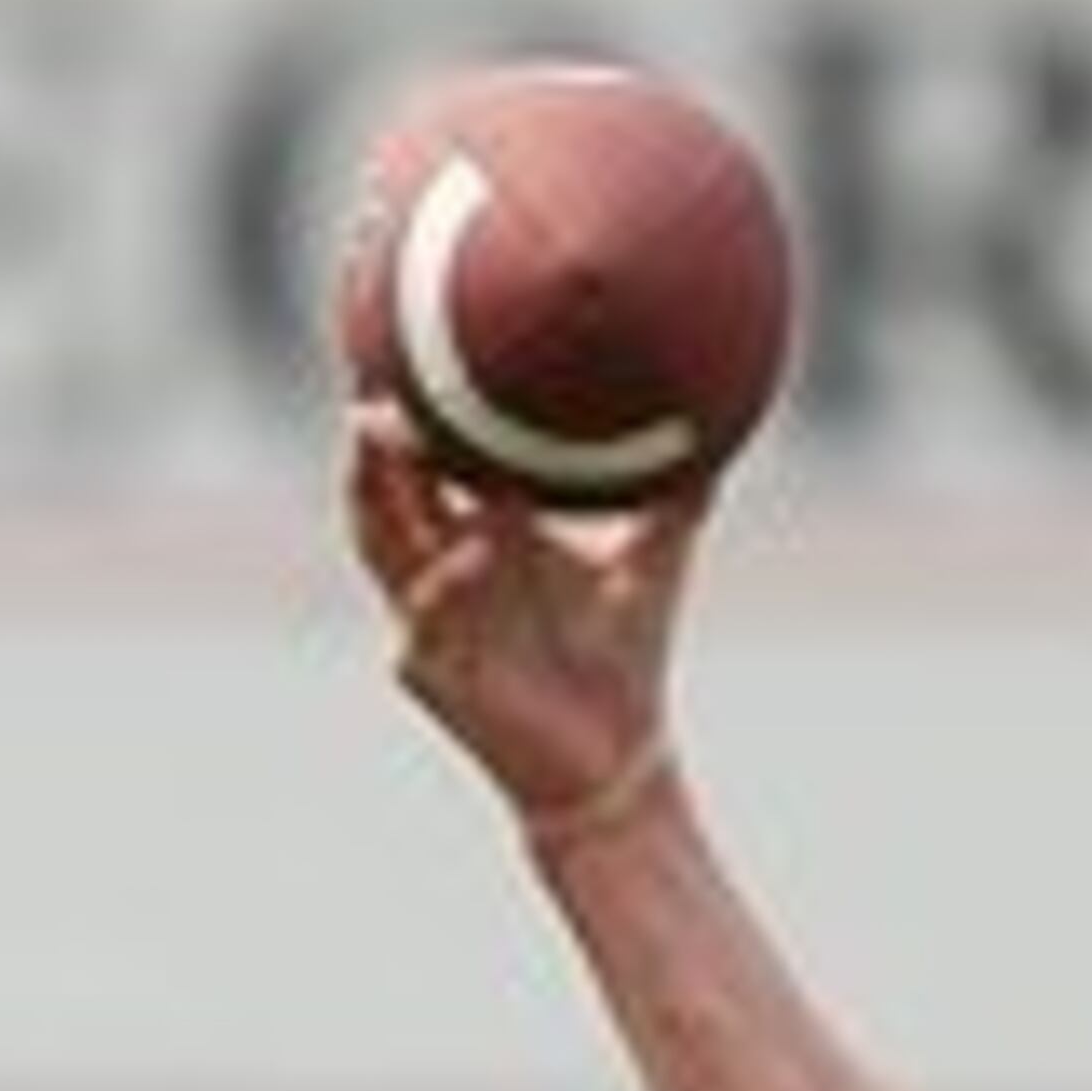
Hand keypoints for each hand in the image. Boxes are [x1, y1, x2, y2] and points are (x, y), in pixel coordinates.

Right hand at [344, 400, 702, 846]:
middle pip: (381, 484)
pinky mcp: (430, 671)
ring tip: (379, 434)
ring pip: (376, 540)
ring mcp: (427, 616)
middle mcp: (442, 565)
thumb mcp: (654, 563)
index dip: (412, 401)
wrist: (619, 756)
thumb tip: (721, 429)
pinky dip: (447, 581)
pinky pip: (424, 619)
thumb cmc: (626, 657)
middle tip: (375, 371)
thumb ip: (678, 499)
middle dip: (370, 430)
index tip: (411, 334)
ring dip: (374, 488)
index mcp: (481, 531)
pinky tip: (473, 545)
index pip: (430, 454)